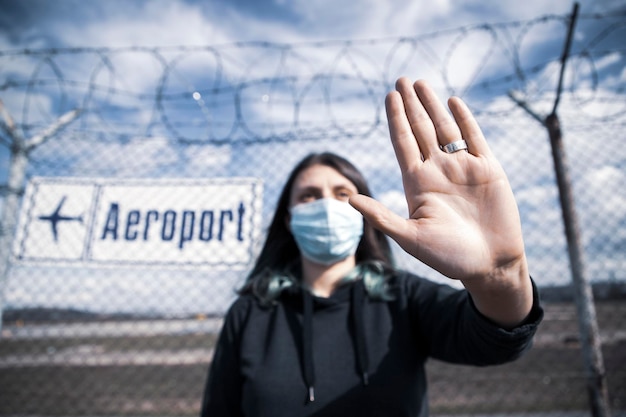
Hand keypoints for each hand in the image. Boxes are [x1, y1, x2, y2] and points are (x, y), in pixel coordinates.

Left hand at [350, 78, 531, 324]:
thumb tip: (347, 198)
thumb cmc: (449, 258)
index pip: (403, 142)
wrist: (491, 265)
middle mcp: (437, 171)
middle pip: (421, 129)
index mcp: (417, 184)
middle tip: (401, 80)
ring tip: (421, 84)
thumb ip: (381, 216)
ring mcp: (462, 168)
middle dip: (410, 105)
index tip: (389, 96)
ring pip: (445, 128)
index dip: (396, 119)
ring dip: (433, 105)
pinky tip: (453, 101)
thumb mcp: (411, 238)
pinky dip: (464, 119)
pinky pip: (474, 137)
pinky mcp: (488, 170)